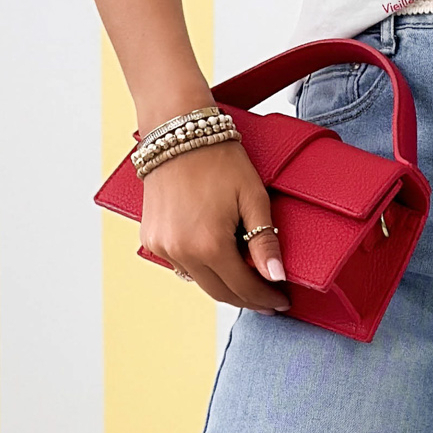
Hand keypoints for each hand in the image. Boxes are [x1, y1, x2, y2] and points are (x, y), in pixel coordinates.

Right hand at [139, 138, 289, 312]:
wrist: (176, 130)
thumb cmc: (219, 158)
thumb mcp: (252, 197)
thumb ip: (264, 241)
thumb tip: (277, 277)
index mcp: (209, 245)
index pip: (244, 288)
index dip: (266, 299)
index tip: (281, 302)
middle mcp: (181, 252)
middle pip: (221, 293)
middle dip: (248, 299)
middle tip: (268, 299)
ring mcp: (162, 247)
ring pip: (200, 283)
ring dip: (224, 285)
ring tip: (246, 280)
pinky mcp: (151, 239)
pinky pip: (181, 267)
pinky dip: (201, 269)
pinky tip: (217, 261)